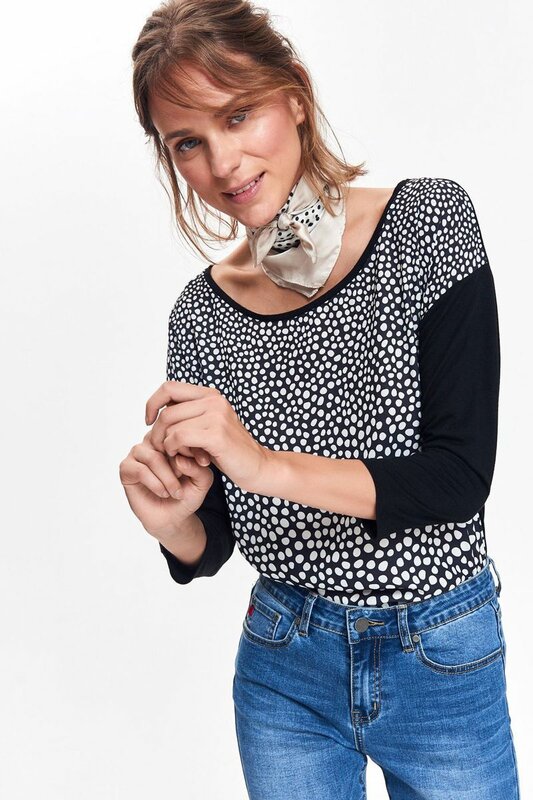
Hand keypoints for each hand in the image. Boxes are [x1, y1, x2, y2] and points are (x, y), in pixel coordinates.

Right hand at [119, 430, 213, 540]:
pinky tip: (163, 493)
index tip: (202, 466)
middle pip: (166, 445)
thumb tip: (179, 460)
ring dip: (167, 478)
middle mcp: (153, 440)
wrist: (173, 516)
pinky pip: (141, 470)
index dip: (192, 451)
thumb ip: (198, 467)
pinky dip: (155, 484)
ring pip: (154, 458)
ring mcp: (138, 452)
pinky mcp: (126, 467)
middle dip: (179, 467)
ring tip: (175, 492)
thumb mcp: (202, 480)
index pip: (180, 434)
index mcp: (171, 436)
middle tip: (185, 482)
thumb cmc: (187, 494)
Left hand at [145, 381, 269, 492]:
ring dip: (165, 444)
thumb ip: (188, 417)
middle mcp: (214, 400)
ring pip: (170, 425)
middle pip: (166, 412)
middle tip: (159, 449)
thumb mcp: (208, 427)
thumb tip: (157, 414)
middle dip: (156, 433)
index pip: (169, 387)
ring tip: (174, 456)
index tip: (148, 422)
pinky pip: (178, 437)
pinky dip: (173, 449)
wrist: (257, 467)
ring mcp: (216, 416)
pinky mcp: (216, 434)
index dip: (152, 403)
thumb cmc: (229, 451)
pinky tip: (181, 458)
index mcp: (210, 395)